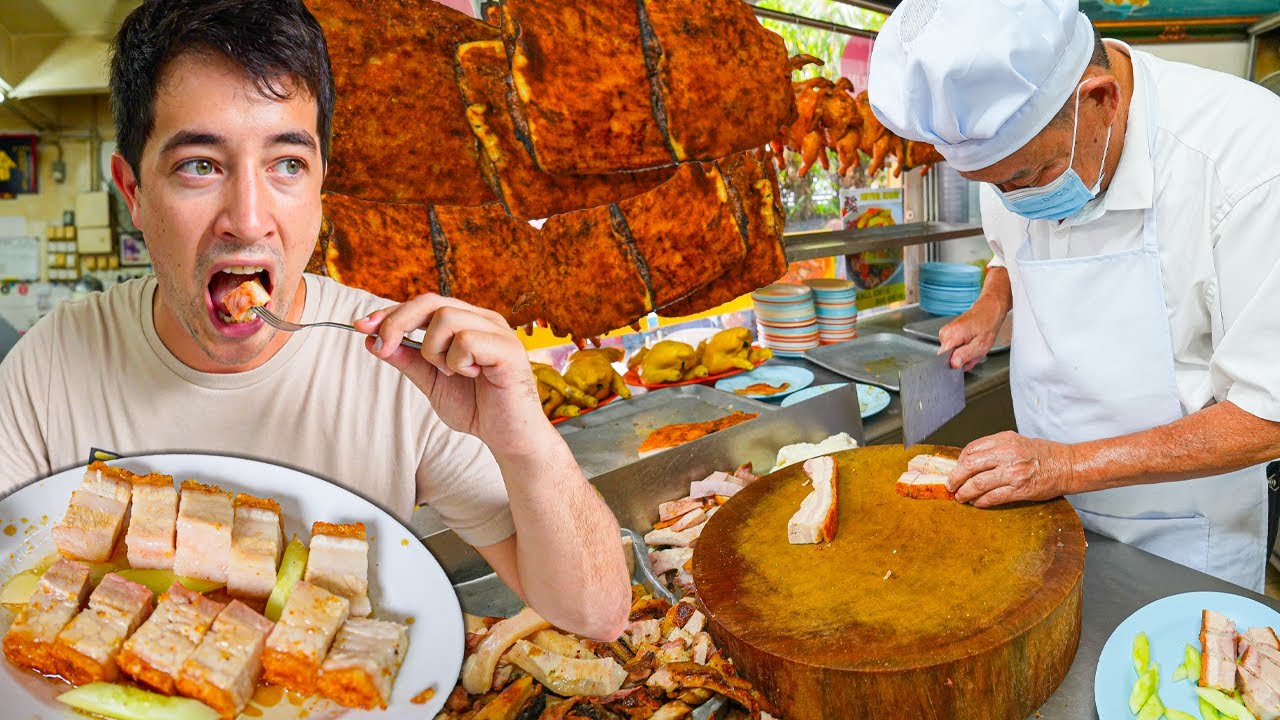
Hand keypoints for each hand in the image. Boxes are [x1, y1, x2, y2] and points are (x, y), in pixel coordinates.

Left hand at [354, 295, 547, 458]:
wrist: (508, 437)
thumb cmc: (477, 408)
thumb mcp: (431, 382)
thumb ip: (408, 360)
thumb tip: (375, 340)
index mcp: (467, 322)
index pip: (422, 305)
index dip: (390, 313)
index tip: (361, 328)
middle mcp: (482, 319)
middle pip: (430, 302)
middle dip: (397, 323)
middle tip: (384, 348)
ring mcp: (497, 330)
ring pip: (445, 318)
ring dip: (434, 350)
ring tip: (450, 373)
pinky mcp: (508, 347)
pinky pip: (466, 340)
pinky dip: (458, 362)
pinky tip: (472, 376)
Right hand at [937, 298, 1005, 370]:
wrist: (987, 311)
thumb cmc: (986, 325)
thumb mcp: (981, 345)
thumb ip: (965, 355)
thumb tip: (953, 364)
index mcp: (951, 335)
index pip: (943, 358)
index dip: (954, 364)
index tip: (965, 361)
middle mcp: (944, 334)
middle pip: (949, 358)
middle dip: (963, 360)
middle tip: (974, 352)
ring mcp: (945, 334)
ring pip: (952, 355)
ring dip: (965, 355)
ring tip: (974, 347)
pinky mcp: (947, 335)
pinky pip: (953, 350)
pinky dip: (964, 350)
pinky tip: (971, 344)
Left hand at [947, 431, 1075, 507]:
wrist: (1067, 465)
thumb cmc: (1042, 454)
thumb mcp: (1016, 442)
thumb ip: (996, 448)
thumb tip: (972, 461)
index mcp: (1003, 440)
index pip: (971, 449)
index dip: (959, 461)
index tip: (956, 470)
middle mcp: (1006, 454)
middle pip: (970, 466)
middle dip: (955, 478)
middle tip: (951, 486)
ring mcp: (1013, 472)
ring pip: (978, 483)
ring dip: (965, 492)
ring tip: (961, 497)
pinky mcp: (1020, 489)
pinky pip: (993, 497)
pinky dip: (981, 501)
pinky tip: (977, 503)